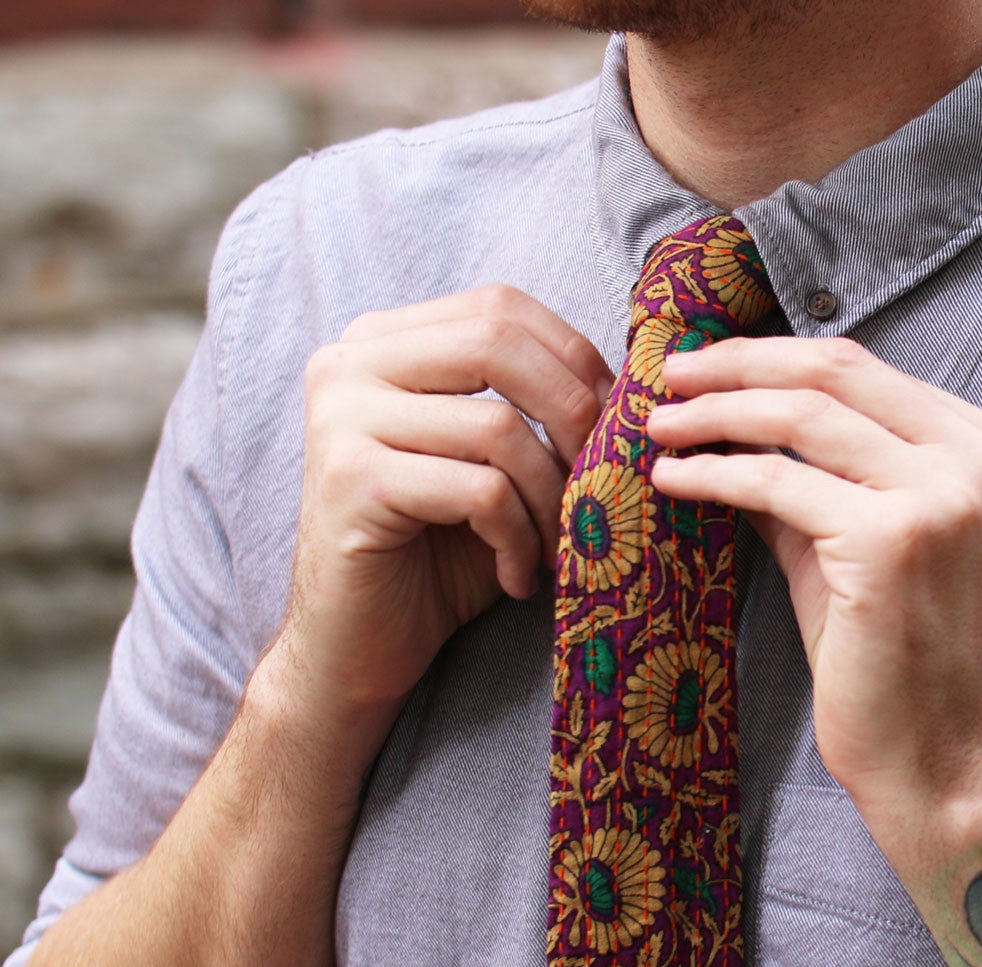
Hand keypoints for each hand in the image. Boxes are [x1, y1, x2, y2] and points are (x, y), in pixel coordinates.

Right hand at [268, 284, 609, 778]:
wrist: (359, 645)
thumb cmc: (442, 550)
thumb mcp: (494, 460)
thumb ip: (535, 403)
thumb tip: (641, 376)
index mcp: (382, 341)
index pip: (499, 307)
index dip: (573, 357)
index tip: (612, 424)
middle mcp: (348, 364)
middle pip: (496, 345)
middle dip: (573, 413)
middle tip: (600, 478)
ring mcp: (340, 419)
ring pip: (498, 428)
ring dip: (550, 497)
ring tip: (555, 546)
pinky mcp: (351, 483)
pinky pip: (479, 491)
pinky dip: (518, 538)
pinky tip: (517, 576)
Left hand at [646, 337, 981, 811]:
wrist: (934, 754)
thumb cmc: (894, 653)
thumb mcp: (860, 538)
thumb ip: (814, 469)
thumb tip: (723, 408)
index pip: (865, 368)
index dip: (772, 357)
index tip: (707, 367)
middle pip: (836, 371)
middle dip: (738, 364)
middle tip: (668, 375)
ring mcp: (946, 496)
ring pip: (803, 416)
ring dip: (717, 412)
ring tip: (658, 425)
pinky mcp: (894, 539)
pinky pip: (780, 483)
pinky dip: (716, 474)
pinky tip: (673, 479)